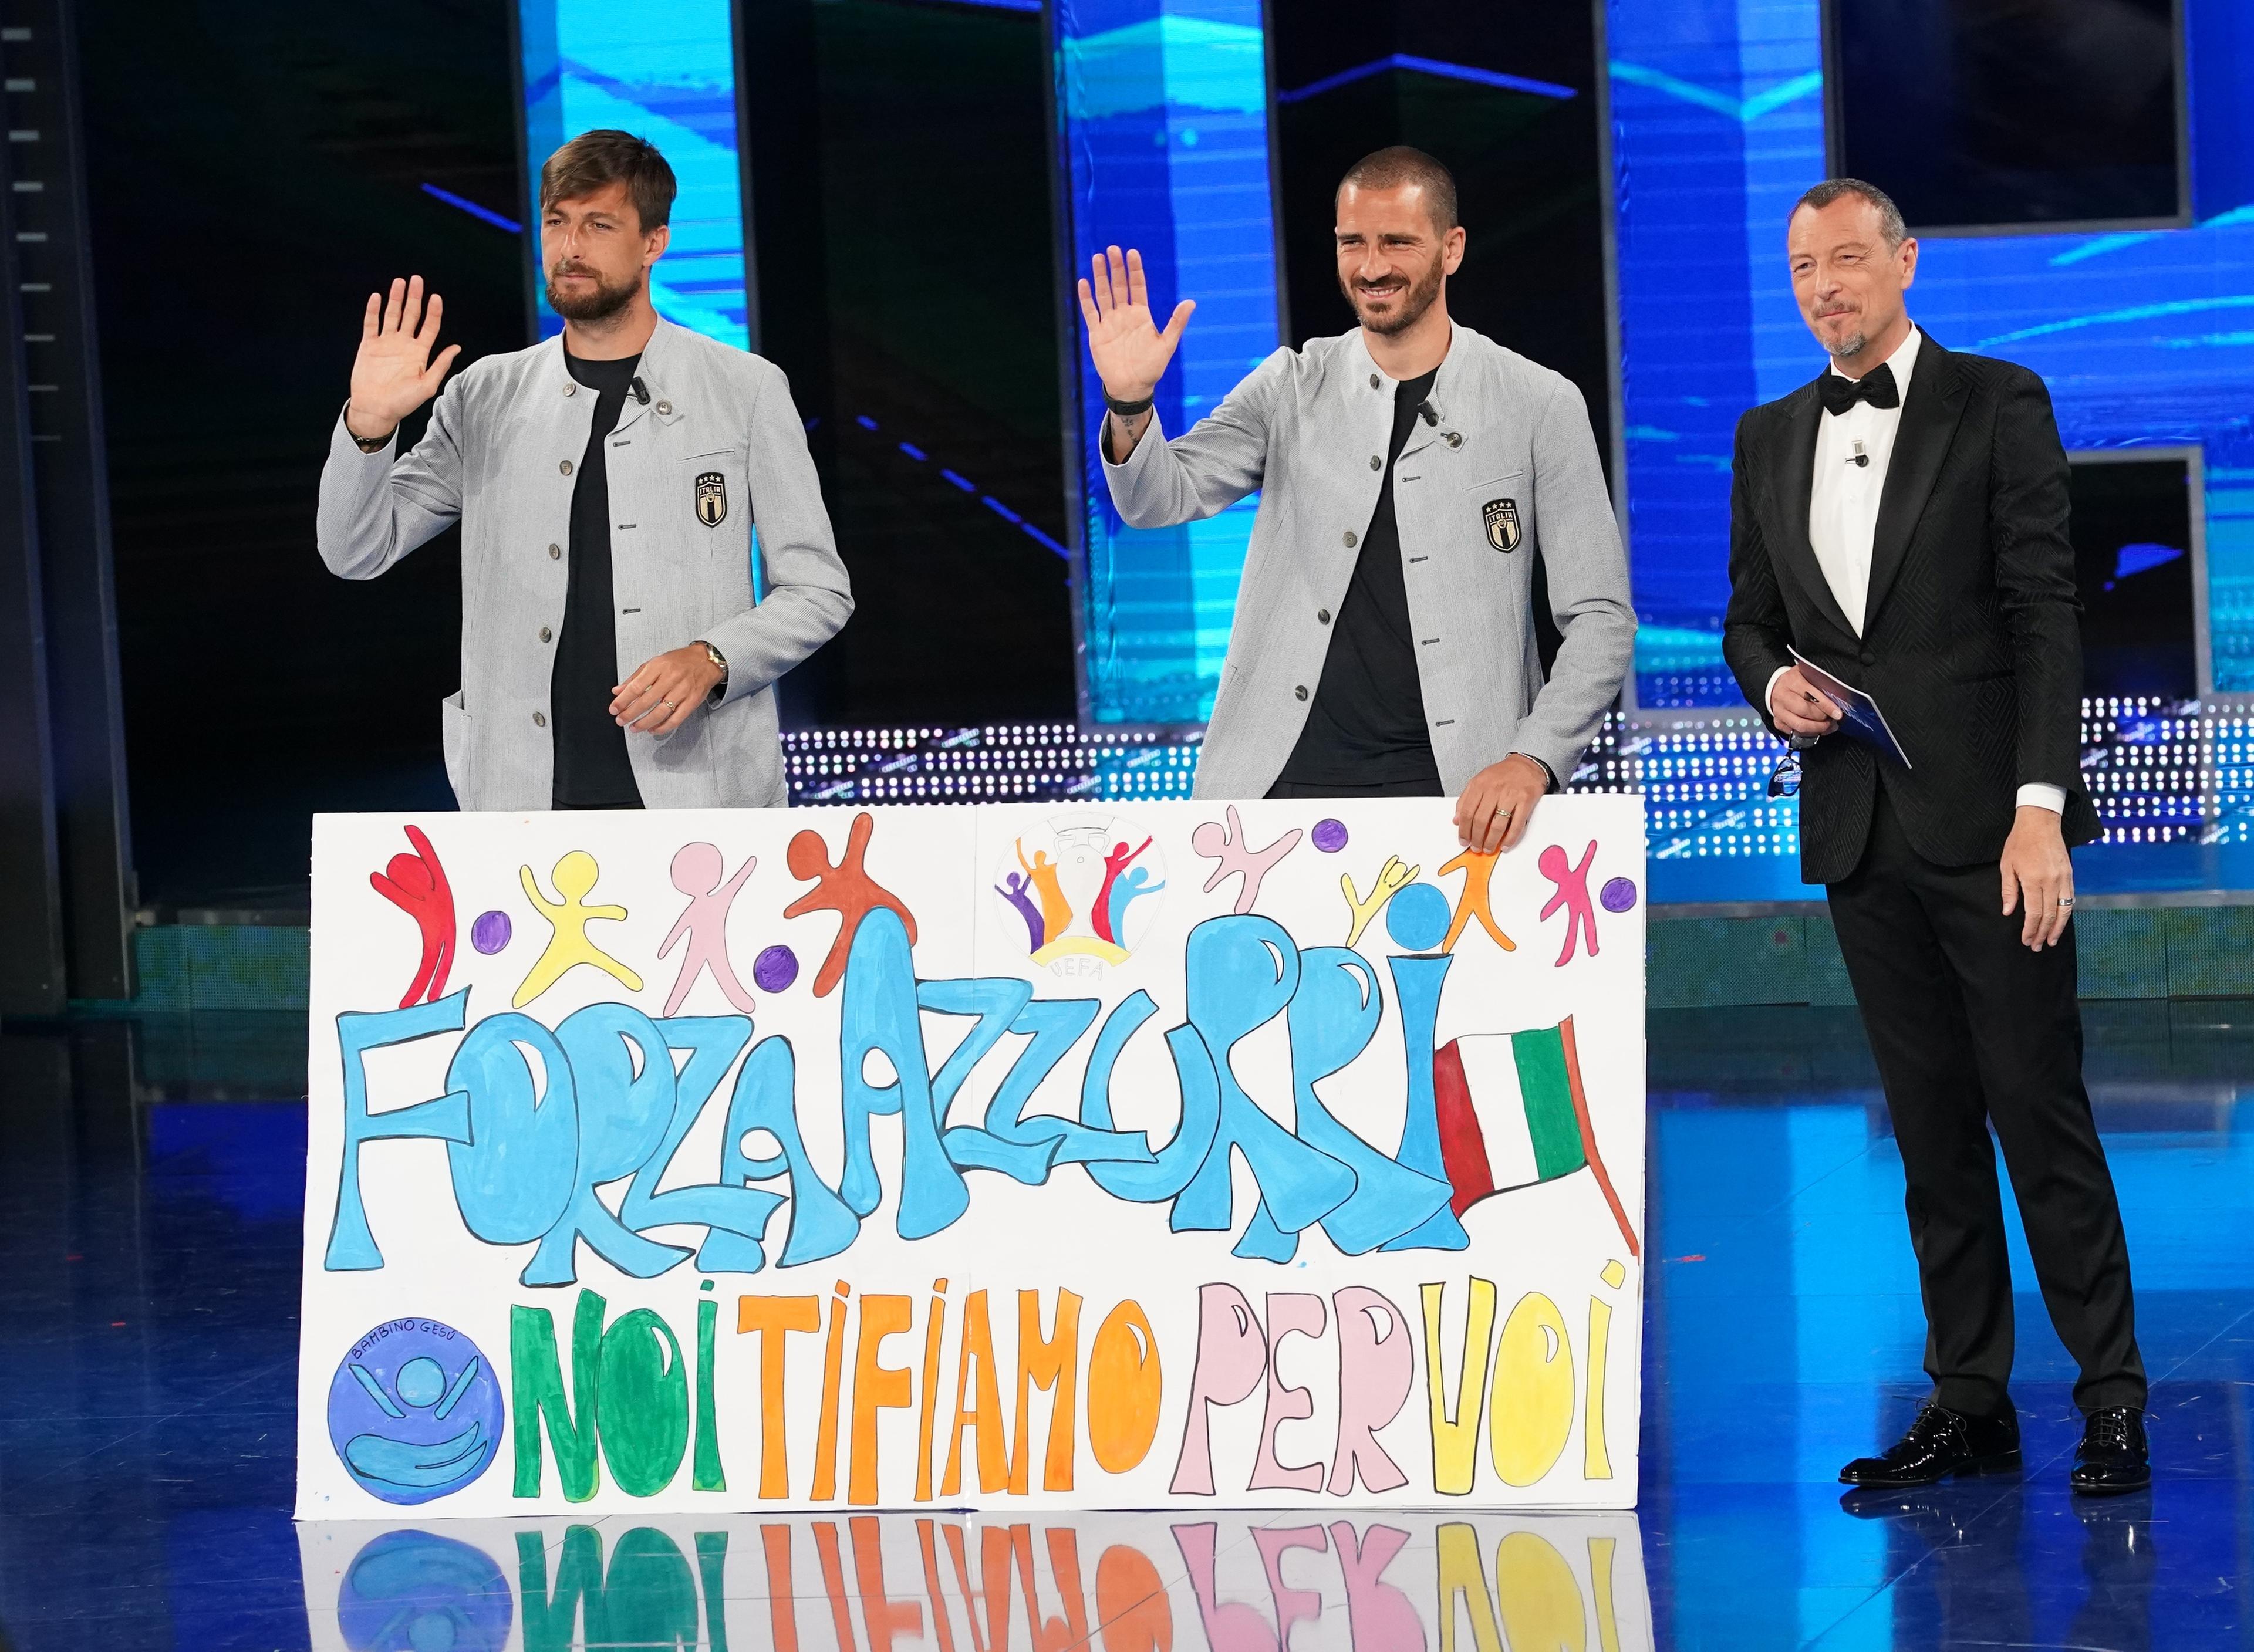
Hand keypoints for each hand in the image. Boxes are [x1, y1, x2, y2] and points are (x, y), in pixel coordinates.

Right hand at [346, 276, 460, 440]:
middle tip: (417, 280)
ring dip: (396, 299)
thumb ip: (441, 365)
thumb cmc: (403, 402)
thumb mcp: (428, 385)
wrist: (376, 409)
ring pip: (392, 315)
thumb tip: (456, 347)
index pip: (430, 327)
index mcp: (420, 353)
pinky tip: (377, 297)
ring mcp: (386, 343)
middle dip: (415, 298)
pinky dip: (374, 310)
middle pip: (411, 315)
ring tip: (400, 282)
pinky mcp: (369, 345)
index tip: (436, 298)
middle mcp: (404, 344)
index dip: (434, 312)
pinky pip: (371, 324)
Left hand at [612, 645, 723, 736]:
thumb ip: (635, 678)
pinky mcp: (692, 701)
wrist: (707, 661)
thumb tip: (617, 691)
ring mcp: (683, 691)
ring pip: (660, 712)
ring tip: (634, 728)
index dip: (623, 700)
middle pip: (646, 701)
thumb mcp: (654, 663)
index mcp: (659, 666)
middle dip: (630, 714)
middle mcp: (671, 678)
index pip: (636, 686)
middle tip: (621, 721)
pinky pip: (676, 719)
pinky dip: (663, 727)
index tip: (614, 709)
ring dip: (645, 723)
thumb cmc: (679, 661)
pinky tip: (653, 730)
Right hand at [1077, 246, 1193, 404]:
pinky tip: (1084, 282)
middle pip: (1119, 285)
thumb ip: (1177, 322)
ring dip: (1100, 276)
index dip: (1134, 269)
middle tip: (1112, 249)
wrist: (1132, 387)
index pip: (1137, 286)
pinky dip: (1086, 298)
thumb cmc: (1151, 368)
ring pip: (1103, 294)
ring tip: (1097, 258)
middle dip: (1116, 267)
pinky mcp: (1097, 333)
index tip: (1132, 253)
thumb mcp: (1168, 344)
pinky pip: (1090, 312)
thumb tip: (1191, 302)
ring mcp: (1110, 323)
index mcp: (1141, 315)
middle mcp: (1124, 315)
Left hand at [1454, 754, 1547, 852]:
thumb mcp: (1479, 781)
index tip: (1463, 841)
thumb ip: (1465, 799)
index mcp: (1480, 785)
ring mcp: (1510, 796)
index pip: (1467, 812)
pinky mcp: (1526, 801)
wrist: (1526, 764)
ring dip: (1491, 841)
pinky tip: (1505, 845)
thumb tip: (1456, 820)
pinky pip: (1517, 824)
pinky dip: (1510, 838)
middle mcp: (1494, 790)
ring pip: (1497, 825)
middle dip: (1476, 839)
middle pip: (1480, 820)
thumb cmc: (1502, 774)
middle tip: (1476, 848)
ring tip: (1488, 849)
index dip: (1463, 830)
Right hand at [1769, 665, 1843, 737]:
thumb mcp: (1808, 674)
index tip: (1838, 713)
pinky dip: (1810, 733)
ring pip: (1800, 725)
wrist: (1776, 686)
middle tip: (1834, 719)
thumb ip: (1821, 682)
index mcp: (1792, 681)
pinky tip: (1819, 729)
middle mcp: (1782, 696)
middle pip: (1805, 712)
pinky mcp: (1778, 722)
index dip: (1826, 706)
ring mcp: (1778, 711)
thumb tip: (1839, 696)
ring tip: (1828, 726)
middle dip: (1823, 718)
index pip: (1811, 695)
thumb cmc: (1797, 680)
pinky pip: (1796, 732)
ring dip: (1818, 728)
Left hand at [2000, 805, 2073, 949]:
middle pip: (2049, 915)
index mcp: (2033, 880)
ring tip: (2052, 940)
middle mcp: (2052, 881)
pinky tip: (2060, 922)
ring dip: (2058, 928)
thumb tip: (2008, 912)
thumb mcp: (2007, 865)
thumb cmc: (2019, 842)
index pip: (2034, 913)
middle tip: (2038, 946)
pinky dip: (2066, 913)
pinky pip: (2071, 899)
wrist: (2040, 822)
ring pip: (2064, 910)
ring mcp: (2064, 878)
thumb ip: (2009, 890)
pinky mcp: (2070, 875)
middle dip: (2044, 933)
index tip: (2027, 940)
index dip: (2031, 930)